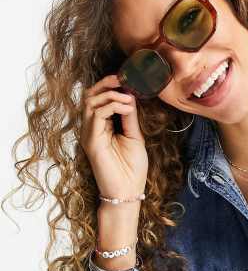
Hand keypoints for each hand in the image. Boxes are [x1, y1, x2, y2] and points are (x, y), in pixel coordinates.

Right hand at [79, 74, 147, 199]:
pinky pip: (96, 114)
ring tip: (129, 98)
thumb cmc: (132, 169)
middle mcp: (91, 128)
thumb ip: (129, 117)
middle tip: (124, 79)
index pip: (99, 98)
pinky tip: (127, 108)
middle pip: (90, 95)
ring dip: (111, 94)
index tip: (128, 79)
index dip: (111, 85)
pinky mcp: (91, 141)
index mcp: (101, 126)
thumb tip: (130, 96)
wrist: (128, 192)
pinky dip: (112, 106)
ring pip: (90, 101)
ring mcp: (89, 134)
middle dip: (106, 83)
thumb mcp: (134, 137)